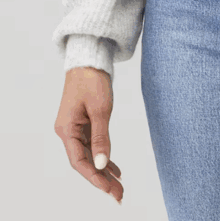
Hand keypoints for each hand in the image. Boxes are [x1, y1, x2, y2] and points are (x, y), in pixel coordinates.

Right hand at [54, 66, 123, 203]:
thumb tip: (101, 164)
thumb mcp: (100, 109)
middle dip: (101, 179)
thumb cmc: (92, 79)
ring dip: (103, 170)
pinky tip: (114, 168)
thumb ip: (101, 138)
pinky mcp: (83, 122)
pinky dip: (103, 156)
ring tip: (119, 186)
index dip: (94, 177)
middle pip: (84, 162)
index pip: (79, 162)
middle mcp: (68, 131)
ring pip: (89, 155)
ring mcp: (75, 127)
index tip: (109, 190)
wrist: (89, 57)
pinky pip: (92, 145)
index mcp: (66, 129)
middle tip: (119, 195)